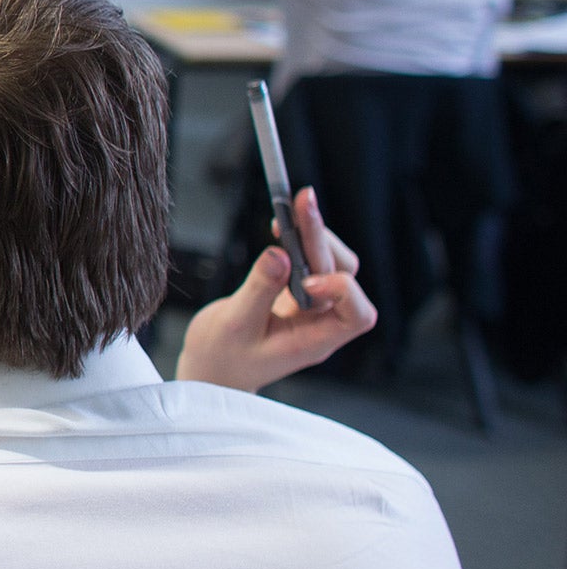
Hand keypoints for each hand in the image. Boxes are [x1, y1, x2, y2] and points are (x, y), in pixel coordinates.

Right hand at [176, 187, 376, 391]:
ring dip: (314, 235)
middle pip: (343, 275)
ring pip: (332, 264)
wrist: (211, 368)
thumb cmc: (222, 358)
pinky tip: (283, 227)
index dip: (340, 288)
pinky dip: (300, 241)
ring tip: (290, 211)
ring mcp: (311, 308)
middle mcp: (321, 323)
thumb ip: (260, 290)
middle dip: (321, 238)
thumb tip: (279, 254)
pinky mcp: (296, 294)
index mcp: (315, 341)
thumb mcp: (235, 324)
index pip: (357, 314)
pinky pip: (310, 262)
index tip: (305, 277)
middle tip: (302, 199)